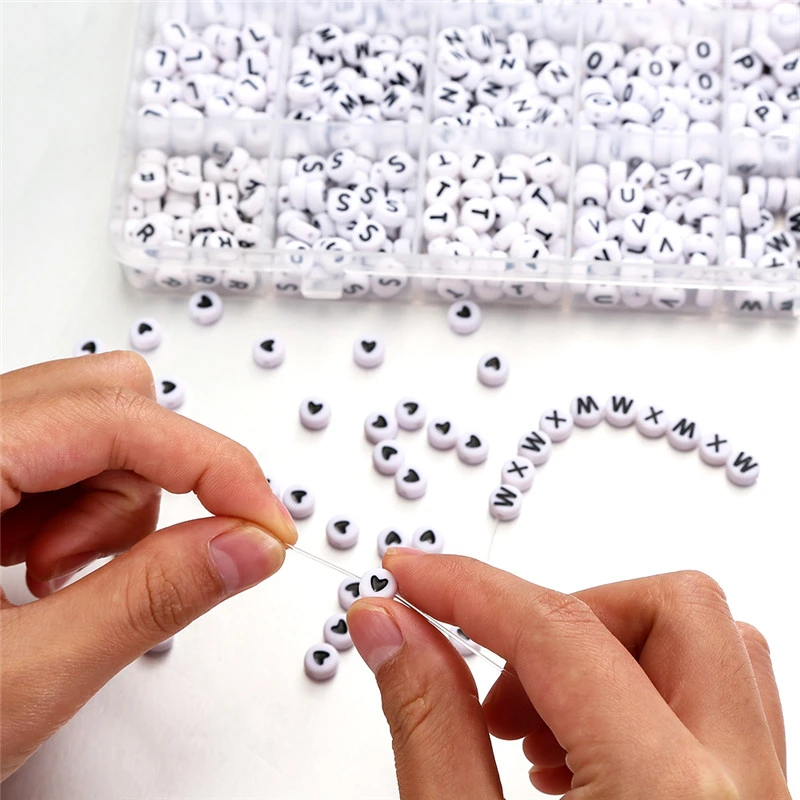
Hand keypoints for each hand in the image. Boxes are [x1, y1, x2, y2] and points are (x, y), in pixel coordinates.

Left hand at [0, 352, 296, 780]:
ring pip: (92, 426)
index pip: (115, 417)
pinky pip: (61, 461)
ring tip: (56, 584)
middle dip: (148, 484)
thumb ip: (150, 601)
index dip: (213, 466)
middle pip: (107, 398)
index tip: (264, 524)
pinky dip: (80, 514)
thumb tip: (247, 547)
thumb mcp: (18, 679)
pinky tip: (37, 571)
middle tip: (124, 566)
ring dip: (110, 506)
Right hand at [348, 549, 787, 798]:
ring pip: (710, 646)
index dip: (468, 588)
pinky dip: (640, 694)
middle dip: (568, 616)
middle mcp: (744, 793)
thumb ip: (427, 724)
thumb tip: (389, 625)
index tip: (411, 573)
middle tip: (499, 683)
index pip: (560, 633)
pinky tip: (579, 759)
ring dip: (607, 654)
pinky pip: (719, 700)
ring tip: (535, 735)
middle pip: (676, 607)